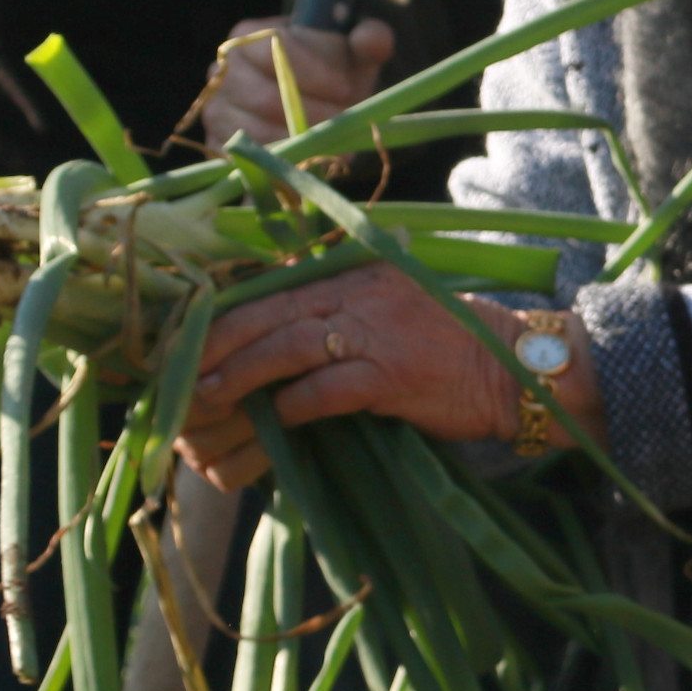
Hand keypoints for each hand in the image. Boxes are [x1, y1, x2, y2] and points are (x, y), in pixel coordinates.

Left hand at [175, 264, 584, 487]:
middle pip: (271, 311)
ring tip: (206, 395)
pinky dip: (297, 403)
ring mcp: (378, 331)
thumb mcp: (388, 307)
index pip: (274, 286)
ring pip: (290, 345)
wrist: (512, 366)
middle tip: (179, 369)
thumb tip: (271, 332)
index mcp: (354, 272)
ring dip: (242, 373)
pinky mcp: (394, 374)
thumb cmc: (445, 345)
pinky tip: (276, 418)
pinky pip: (330, 387)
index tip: (188, 337)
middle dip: (219, 342)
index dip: (227, 313)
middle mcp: (361, 292)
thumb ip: (336, 310)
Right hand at [201, 17, 393, 147]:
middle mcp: (224, 73)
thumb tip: (372, 38)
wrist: (312, 113)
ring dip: (302, 142)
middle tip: (346, 123)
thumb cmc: (332, 77)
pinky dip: (284, 164)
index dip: (313, 72)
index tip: (346, 90)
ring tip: (337, 145)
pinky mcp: (218, 147)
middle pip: (266, 97)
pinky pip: (250, 160)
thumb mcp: (354, 56)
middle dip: (313, 114)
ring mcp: (217, 111)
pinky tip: (312, 162)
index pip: (276, 50)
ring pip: (258, 133)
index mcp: (250, 37)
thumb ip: (370, 40)